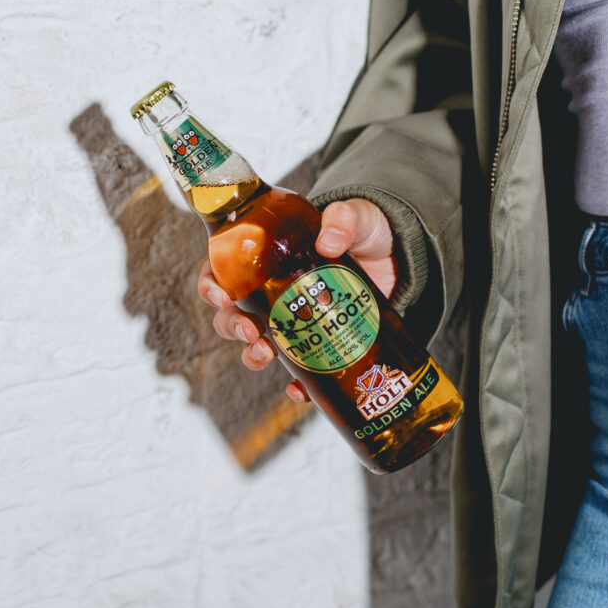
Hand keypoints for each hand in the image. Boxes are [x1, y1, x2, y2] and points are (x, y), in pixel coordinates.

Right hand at [197, 198, 396, 402]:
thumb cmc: (365, 232)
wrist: (396, 260)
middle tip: (249, 330)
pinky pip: (298, 372)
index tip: (222, 297)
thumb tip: (327, 242)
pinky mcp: (318, 343)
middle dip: (232, 326)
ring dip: (252, 356)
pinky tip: (297, 390)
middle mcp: (272, 292)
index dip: (211, 285)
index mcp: (266, 257)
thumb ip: (343, 219)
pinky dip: (295, 385)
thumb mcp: (356, 217)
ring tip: (265, 354)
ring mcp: (293, 321)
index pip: (222, 270)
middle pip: (231, 314)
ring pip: (255, 345)